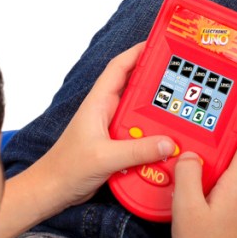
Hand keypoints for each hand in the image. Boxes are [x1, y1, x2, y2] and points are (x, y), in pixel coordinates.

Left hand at [35, 42, 174, 207]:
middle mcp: (107, 112)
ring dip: (158, 119)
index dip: (138, 53)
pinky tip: (166, 146)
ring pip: (142, 117)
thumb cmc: (66, 168)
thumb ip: (136, 151)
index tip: (160, 46)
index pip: (119, 68)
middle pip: (138, 91)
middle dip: (158, 86)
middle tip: (183, 84)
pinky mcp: (117, 147)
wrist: (54, 191)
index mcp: (99, 103)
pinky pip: (141, 138)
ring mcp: (113, 130)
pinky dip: (153, 141)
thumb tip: (167, 143)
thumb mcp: (104, 157)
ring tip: (180, 117)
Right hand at [171, 93, 236, 237]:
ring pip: (226, 180)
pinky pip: (221, 196)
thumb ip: (188, 175)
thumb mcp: (186, 208)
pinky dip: (207, 189)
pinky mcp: (235, 224)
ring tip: (188, 164)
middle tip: (207, 126)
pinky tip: (190, 195)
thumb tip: (191, 156)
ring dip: (210, 170)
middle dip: (224, 142)